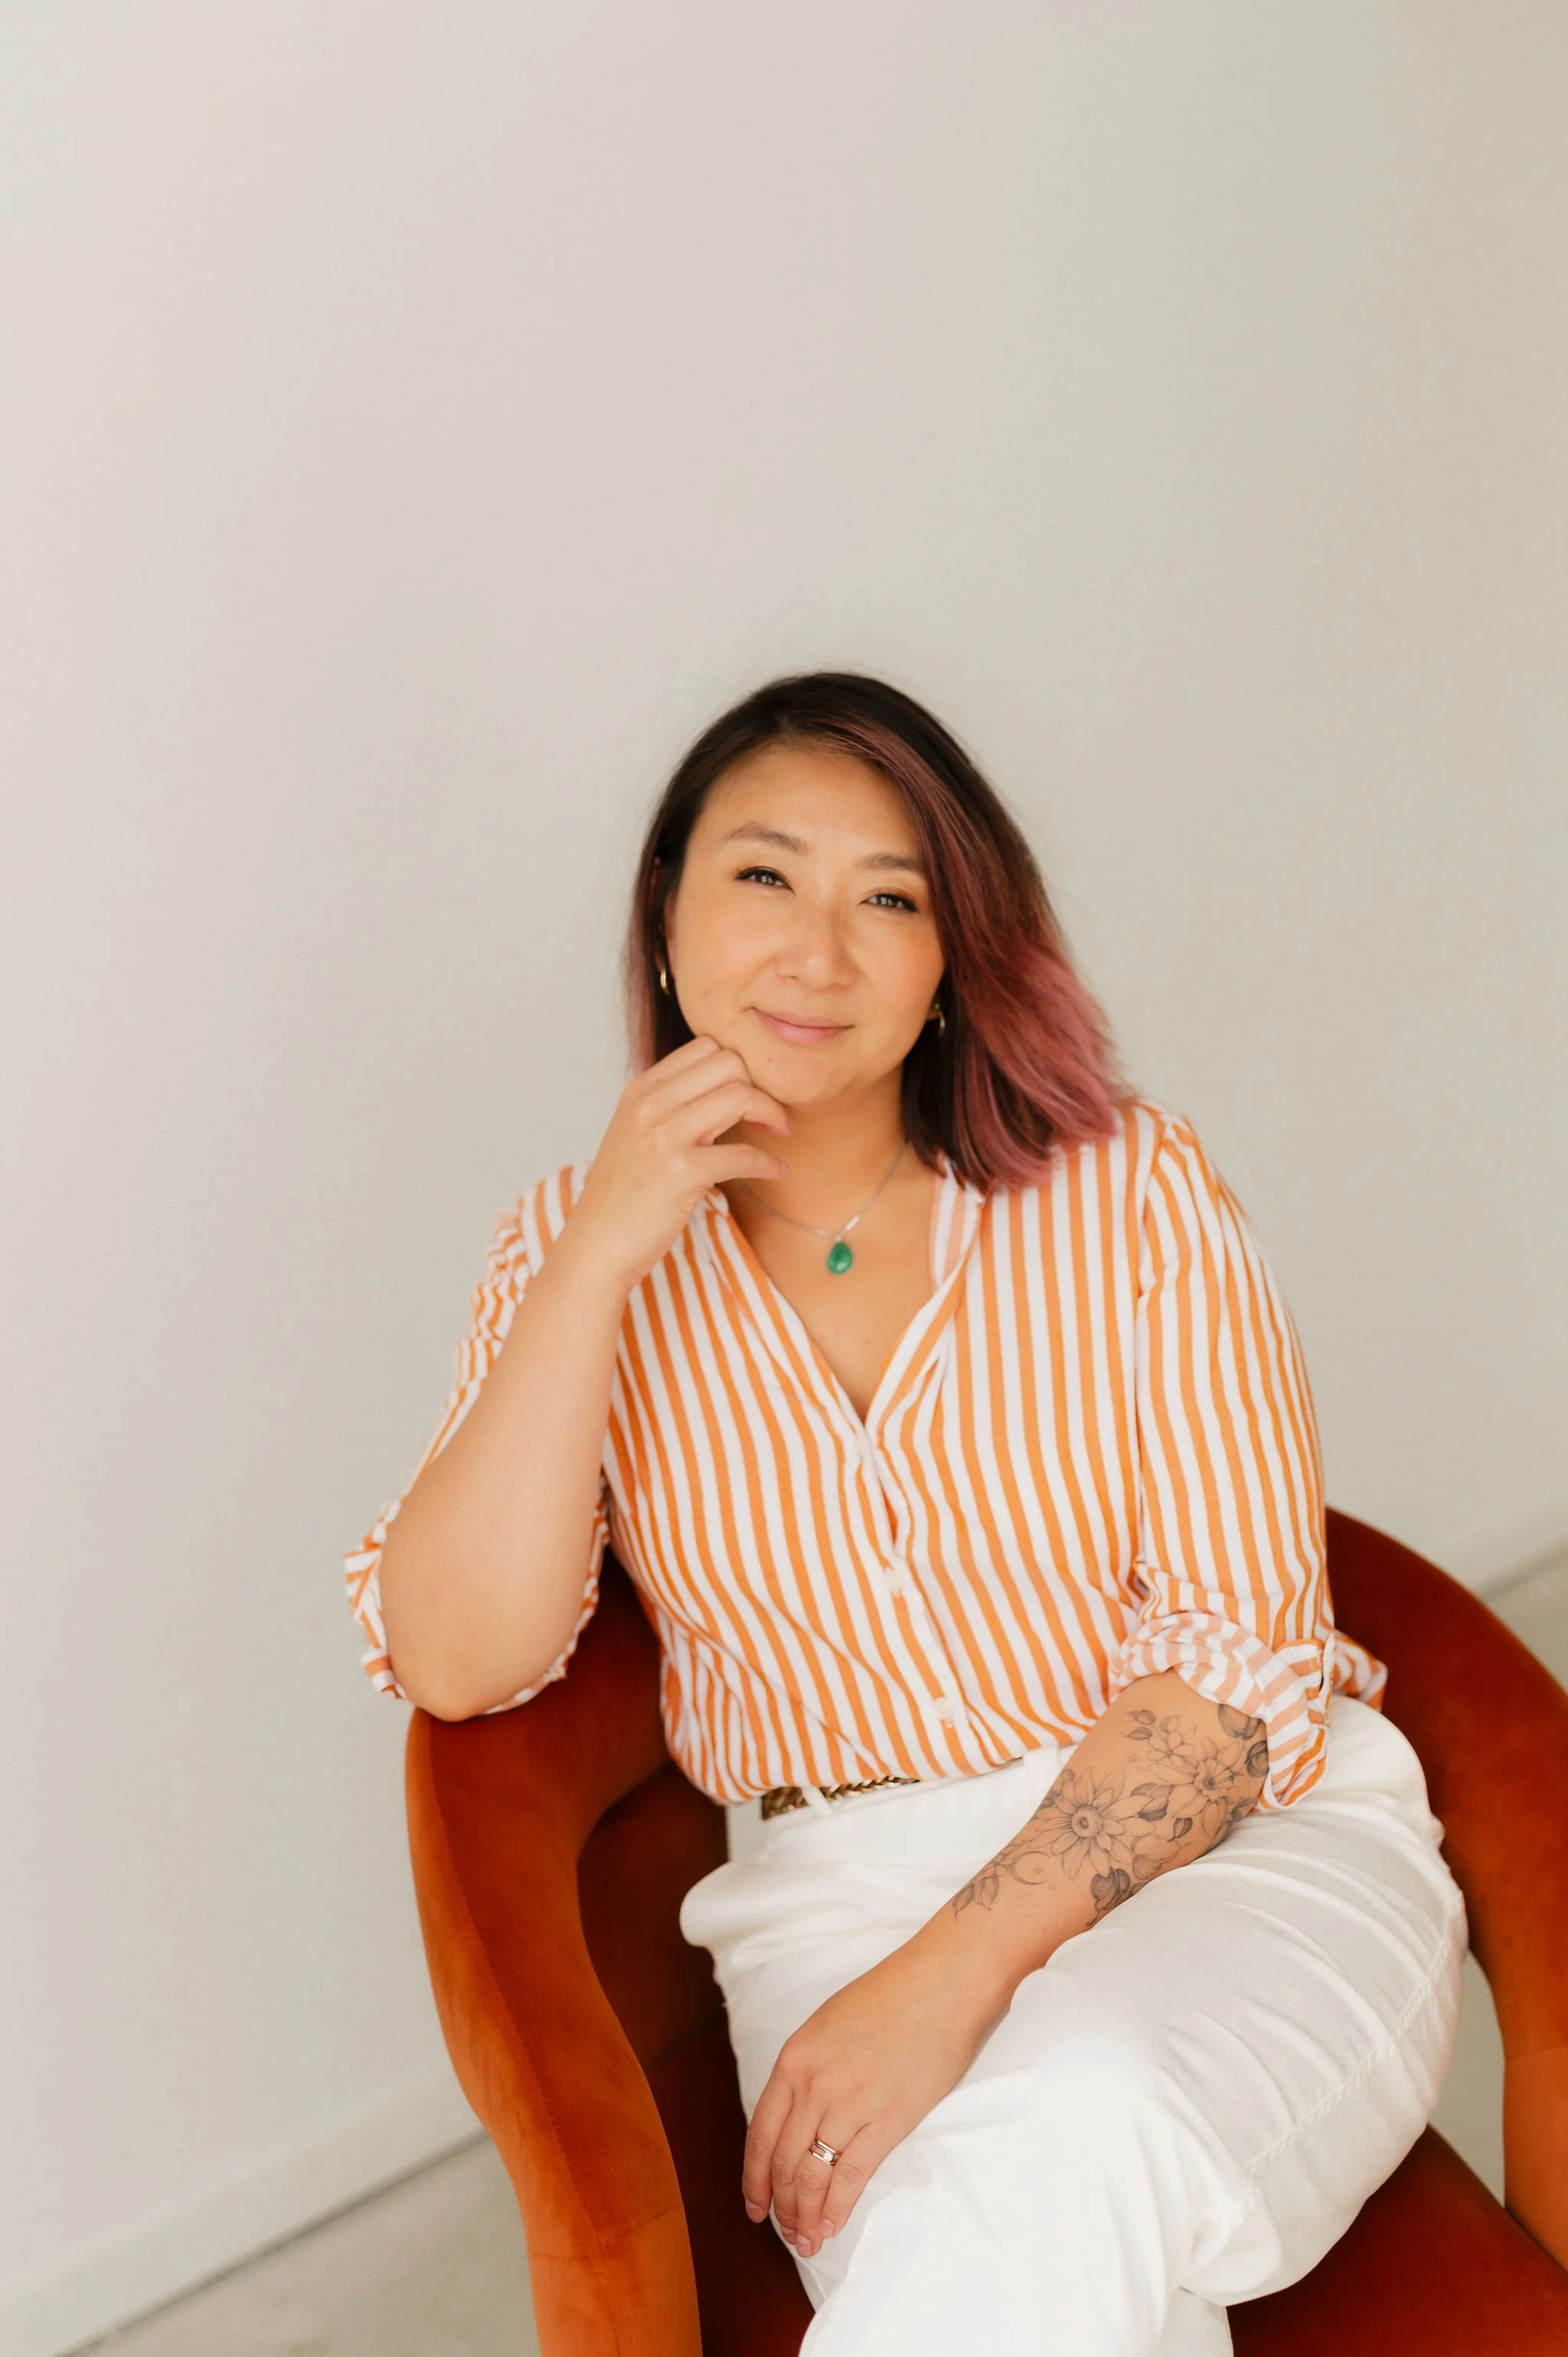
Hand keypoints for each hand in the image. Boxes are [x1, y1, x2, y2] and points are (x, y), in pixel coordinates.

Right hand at [567, 1035, 791, 1291]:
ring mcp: (664, 1137)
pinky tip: (775, 1171)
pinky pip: (744, 1154)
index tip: (751, 1092)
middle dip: (760, 1084)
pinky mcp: (681, 1174)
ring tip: (779, 1132)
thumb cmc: (624, 1192)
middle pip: (729, 1062)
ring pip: (740, 1096)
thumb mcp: (637, 1132)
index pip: (706, 1046)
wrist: (597, 1242)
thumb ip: (673, 1104)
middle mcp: (650, 1105)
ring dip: (772, 1113)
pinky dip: (769, 1163)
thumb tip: (729, 1089)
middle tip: (769, 1113)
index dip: (739, 1067)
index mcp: (641, 1089)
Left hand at [741, 1925, 1011, 2260]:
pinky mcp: (886, 2120)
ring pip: (811, 2177)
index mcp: (794, 2059)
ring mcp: (848, 2104)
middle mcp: (812, 2085)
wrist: (942, 1983)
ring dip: (806, 2216)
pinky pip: (850, 2177)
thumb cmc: (892, 1997)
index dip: (754, 2178)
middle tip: (786, 2232)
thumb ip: (809, 2069)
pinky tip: (833, 2225)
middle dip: (781, 2206)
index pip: (760, 2134)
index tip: (754, 2205)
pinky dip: (837, 2208)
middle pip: (783, 2163)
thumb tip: (800, 2114)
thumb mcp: (829, 2026)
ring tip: (809, 2240)